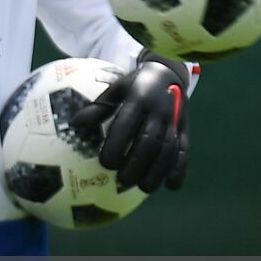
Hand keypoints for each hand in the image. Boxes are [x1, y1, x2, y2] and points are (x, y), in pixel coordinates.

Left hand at [71, 53, 189, 191]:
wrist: (168, 73)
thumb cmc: (134, 85)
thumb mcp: (115, 89)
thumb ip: (98, 107)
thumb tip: (74, 124)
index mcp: (138, 99)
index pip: (127, 124)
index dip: (117, 144)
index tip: (106, 163)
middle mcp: (159, 111)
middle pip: (149, 141)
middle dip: (136, 164)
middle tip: (123, 181)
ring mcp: (175, 121)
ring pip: (168, 149)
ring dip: (157, 171)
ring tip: (144, 188)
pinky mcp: (185, 129)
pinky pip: (184, 150)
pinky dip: (180, 168)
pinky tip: (172, 186)